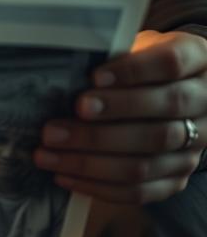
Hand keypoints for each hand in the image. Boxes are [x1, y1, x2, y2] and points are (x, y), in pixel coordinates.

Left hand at [34, 30, 206, 203]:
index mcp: (197, 60)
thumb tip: (67, 72)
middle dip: (102, 124)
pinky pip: (141, 190)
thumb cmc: (141, 62)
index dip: (132, 72)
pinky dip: (99, 186)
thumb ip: (113, 56)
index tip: (92, 77)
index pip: (170, 64)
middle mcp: (205, 105)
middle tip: (53, 129)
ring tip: (47, 154)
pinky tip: (64, 176)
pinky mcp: (178, 177)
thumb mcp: (135, 46)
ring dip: (90, 160)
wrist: (174, 87)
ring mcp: (195, 146)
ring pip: (146, 159)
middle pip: (157, 118)